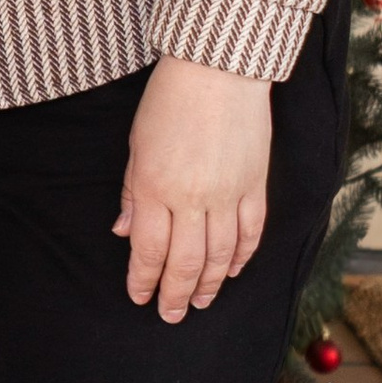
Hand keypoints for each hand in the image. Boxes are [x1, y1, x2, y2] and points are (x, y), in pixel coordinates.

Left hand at [114, 55, 271, 322]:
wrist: (219, 67)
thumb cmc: (169, 100)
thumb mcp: (137, 144)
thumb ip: (133, 193)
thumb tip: (125, 232)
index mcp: (156, 188)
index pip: (149, 251)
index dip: (144, 280)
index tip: (139, 296)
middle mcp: (193, 199)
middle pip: (185, 262)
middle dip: (175, 294)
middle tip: (170, 315)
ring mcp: (228, 194)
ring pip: (220, 255)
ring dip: (208, 283)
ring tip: (199, 301)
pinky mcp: (256, 184)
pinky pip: (251, 232)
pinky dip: (242, 256)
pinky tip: (231, 270)